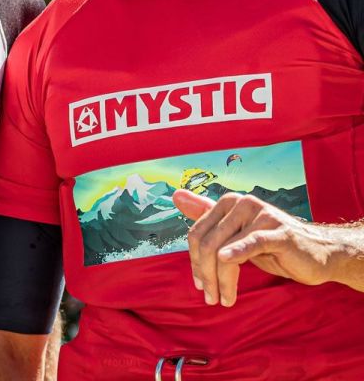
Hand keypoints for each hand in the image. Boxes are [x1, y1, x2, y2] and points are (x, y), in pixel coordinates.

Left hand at [172, 189, 337, 306]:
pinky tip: (228, 268)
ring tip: (223, 299)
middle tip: (209, 297)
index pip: (197, 233)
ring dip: (221, 280)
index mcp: (228, 202)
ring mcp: (260, 215)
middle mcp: (241, 203)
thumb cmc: (273, 244)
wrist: (319, 252)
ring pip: (225, 249)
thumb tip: (176, 195)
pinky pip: (251, 243)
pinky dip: (236, 254)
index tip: (199, 284)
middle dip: (205, 274)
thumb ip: (207, 215)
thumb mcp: (237, 232)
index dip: (194, 261)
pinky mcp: (278, 232)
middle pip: (208, 242)